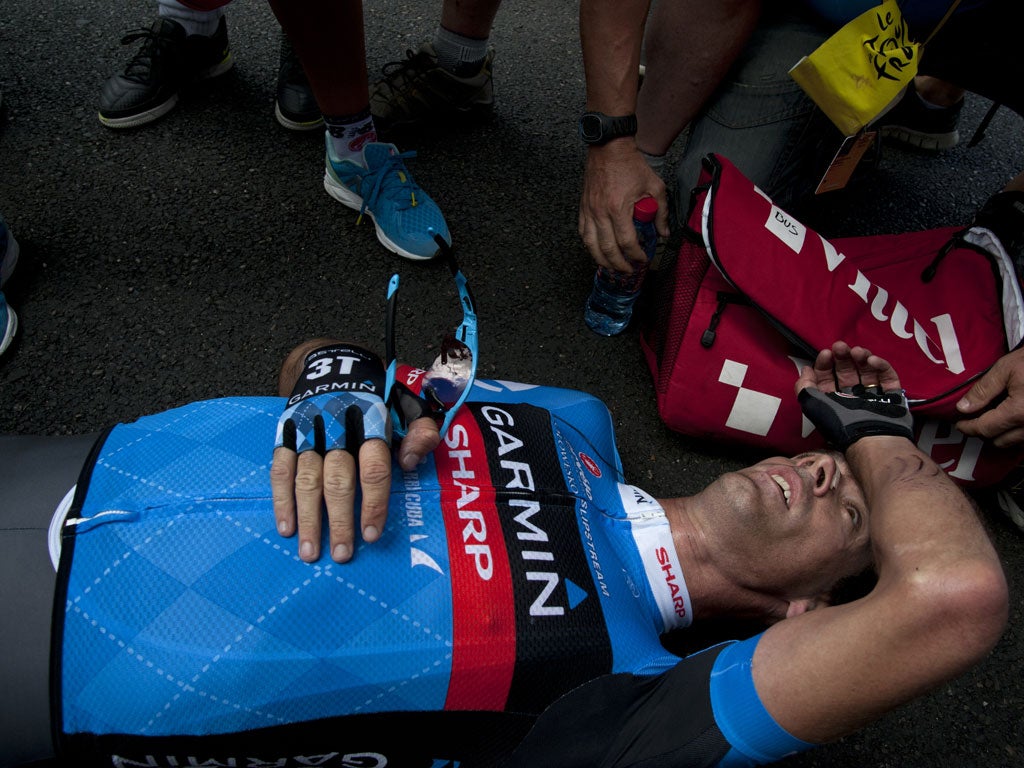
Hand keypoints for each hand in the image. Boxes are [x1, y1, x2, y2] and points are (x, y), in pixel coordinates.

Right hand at [269, 343, 438, 562]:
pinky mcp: (285, 432)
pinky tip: (286, 527)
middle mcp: (336, 424)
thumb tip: (413, 462)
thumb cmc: (378, 392)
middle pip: (337, 478)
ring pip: (306, 478)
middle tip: (342, 554)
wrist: (332, 360)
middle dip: (339, 519)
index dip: (374, 502)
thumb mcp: (407, 402)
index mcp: (371, 417)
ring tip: (311, 552)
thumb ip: (420, 429)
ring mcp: (307, 428)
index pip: (373, 466)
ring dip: (308, 517)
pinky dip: (281, 499)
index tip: (372, 534)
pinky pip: (280, 468)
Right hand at [578, 140, 668, 271]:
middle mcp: (601, 212)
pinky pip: (583, 234)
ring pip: (591, 245)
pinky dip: (590, 246)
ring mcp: (589, 211)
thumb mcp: (654, 186)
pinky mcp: (583, 208)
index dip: (636, 255)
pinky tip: (597, 252)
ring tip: (612, 267)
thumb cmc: (631, 164)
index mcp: (618, 208)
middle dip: (619, 264)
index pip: (627, 242)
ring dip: (602, 260)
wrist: (609, 148)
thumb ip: (661, 212)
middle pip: (607, 249)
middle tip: (629, 270)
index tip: (644, 259)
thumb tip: (663, 233)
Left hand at [796, 341, 912, 450]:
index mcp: (832, 401)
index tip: (826, 353)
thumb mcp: (812, 404)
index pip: (827, 377)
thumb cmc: (839, 422)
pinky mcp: (891, 396)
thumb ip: (804, 386)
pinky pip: (887, 377)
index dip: (825, 363)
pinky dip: (881, 366)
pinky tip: (872, 360)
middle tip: (841, 346)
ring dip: (862, 358)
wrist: (871, 438)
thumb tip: (806, 369)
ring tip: (858, 352)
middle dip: (843, 356)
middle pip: (847, 371)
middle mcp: (851, 399)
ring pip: (867, 371)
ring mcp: (872, 397)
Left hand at [955, 346, 1023, 446]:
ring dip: (1001, 433)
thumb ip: (983, 390)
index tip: (959, 423)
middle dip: (984, 431)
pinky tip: (1012, 416)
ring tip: (993, 416)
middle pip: (999, 440)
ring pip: (1014, 442)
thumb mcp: (1006, 369)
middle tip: (975, 418)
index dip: (968, 427)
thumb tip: (963, 408)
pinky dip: (1017, 431)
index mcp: (1019, 412)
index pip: (985, 429)